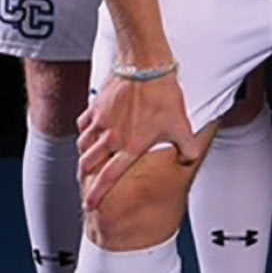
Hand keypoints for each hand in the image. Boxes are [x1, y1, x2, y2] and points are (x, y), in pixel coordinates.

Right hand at [77, 68, 204, 213]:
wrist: (146, 67)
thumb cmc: (163, 95)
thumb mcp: (181, 125)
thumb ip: (187, 148)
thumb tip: (188, 160)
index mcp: (130, 147)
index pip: (108, 177)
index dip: (97, 194)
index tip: (90, 205)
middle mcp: (111, 138)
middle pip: (88, 164)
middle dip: (85, 176)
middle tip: (85, 181)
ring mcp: (100, 122)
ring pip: (83, 146)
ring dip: (85, 155)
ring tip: (88, 159)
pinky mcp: (96, 107)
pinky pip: (83, 125)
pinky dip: (84, 132)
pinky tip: (90, 132)